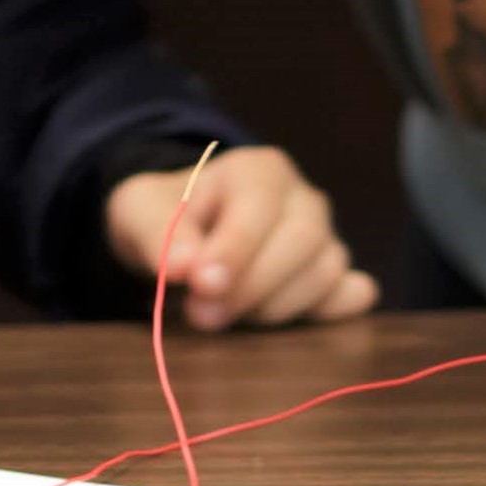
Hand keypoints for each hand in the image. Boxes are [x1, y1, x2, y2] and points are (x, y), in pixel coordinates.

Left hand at [106, 148, 377, 328]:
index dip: (234, 250)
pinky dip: (333, 308)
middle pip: (303, 241)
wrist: (182, 230)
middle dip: (252, 286)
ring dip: (274, 307)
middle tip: (202, 316)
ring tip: (226, 314)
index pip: (260, 208)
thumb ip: (157, 234)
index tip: (201, 285)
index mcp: (258, 170)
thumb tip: (184, 267)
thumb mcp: (140, 210)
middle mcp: (301, 199)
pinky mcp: (330, 274)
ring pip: (324, 272)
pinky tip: (311, 315)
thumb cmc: (164, 214)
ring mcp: (324, 236)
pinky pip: (345, 293)